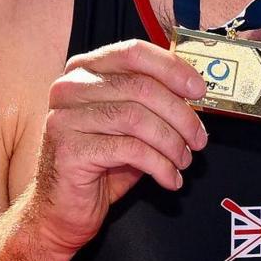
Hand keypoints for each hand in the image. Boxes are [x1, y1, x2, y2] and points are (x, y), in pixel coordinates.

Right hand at [23, 39, 212, 251]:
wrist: (62, 209)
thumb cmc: (97, 166)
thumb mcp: (128, 126)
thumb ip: (151, 104)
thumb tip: (192, 96)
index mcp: (85, 71)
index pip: (133, 52)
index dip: (172, 68)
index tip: (198, 90)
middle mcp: (70, 88)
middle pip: (141, 87)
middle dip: (180, 115)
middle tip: (198, 138)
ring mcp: (65, 117)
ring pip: (137, 118)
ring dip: (172, 142)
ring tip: (183, 160)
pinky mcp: (70, 150)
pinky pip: (130, 149)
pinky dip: (159, 165)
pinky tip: (169, 178)